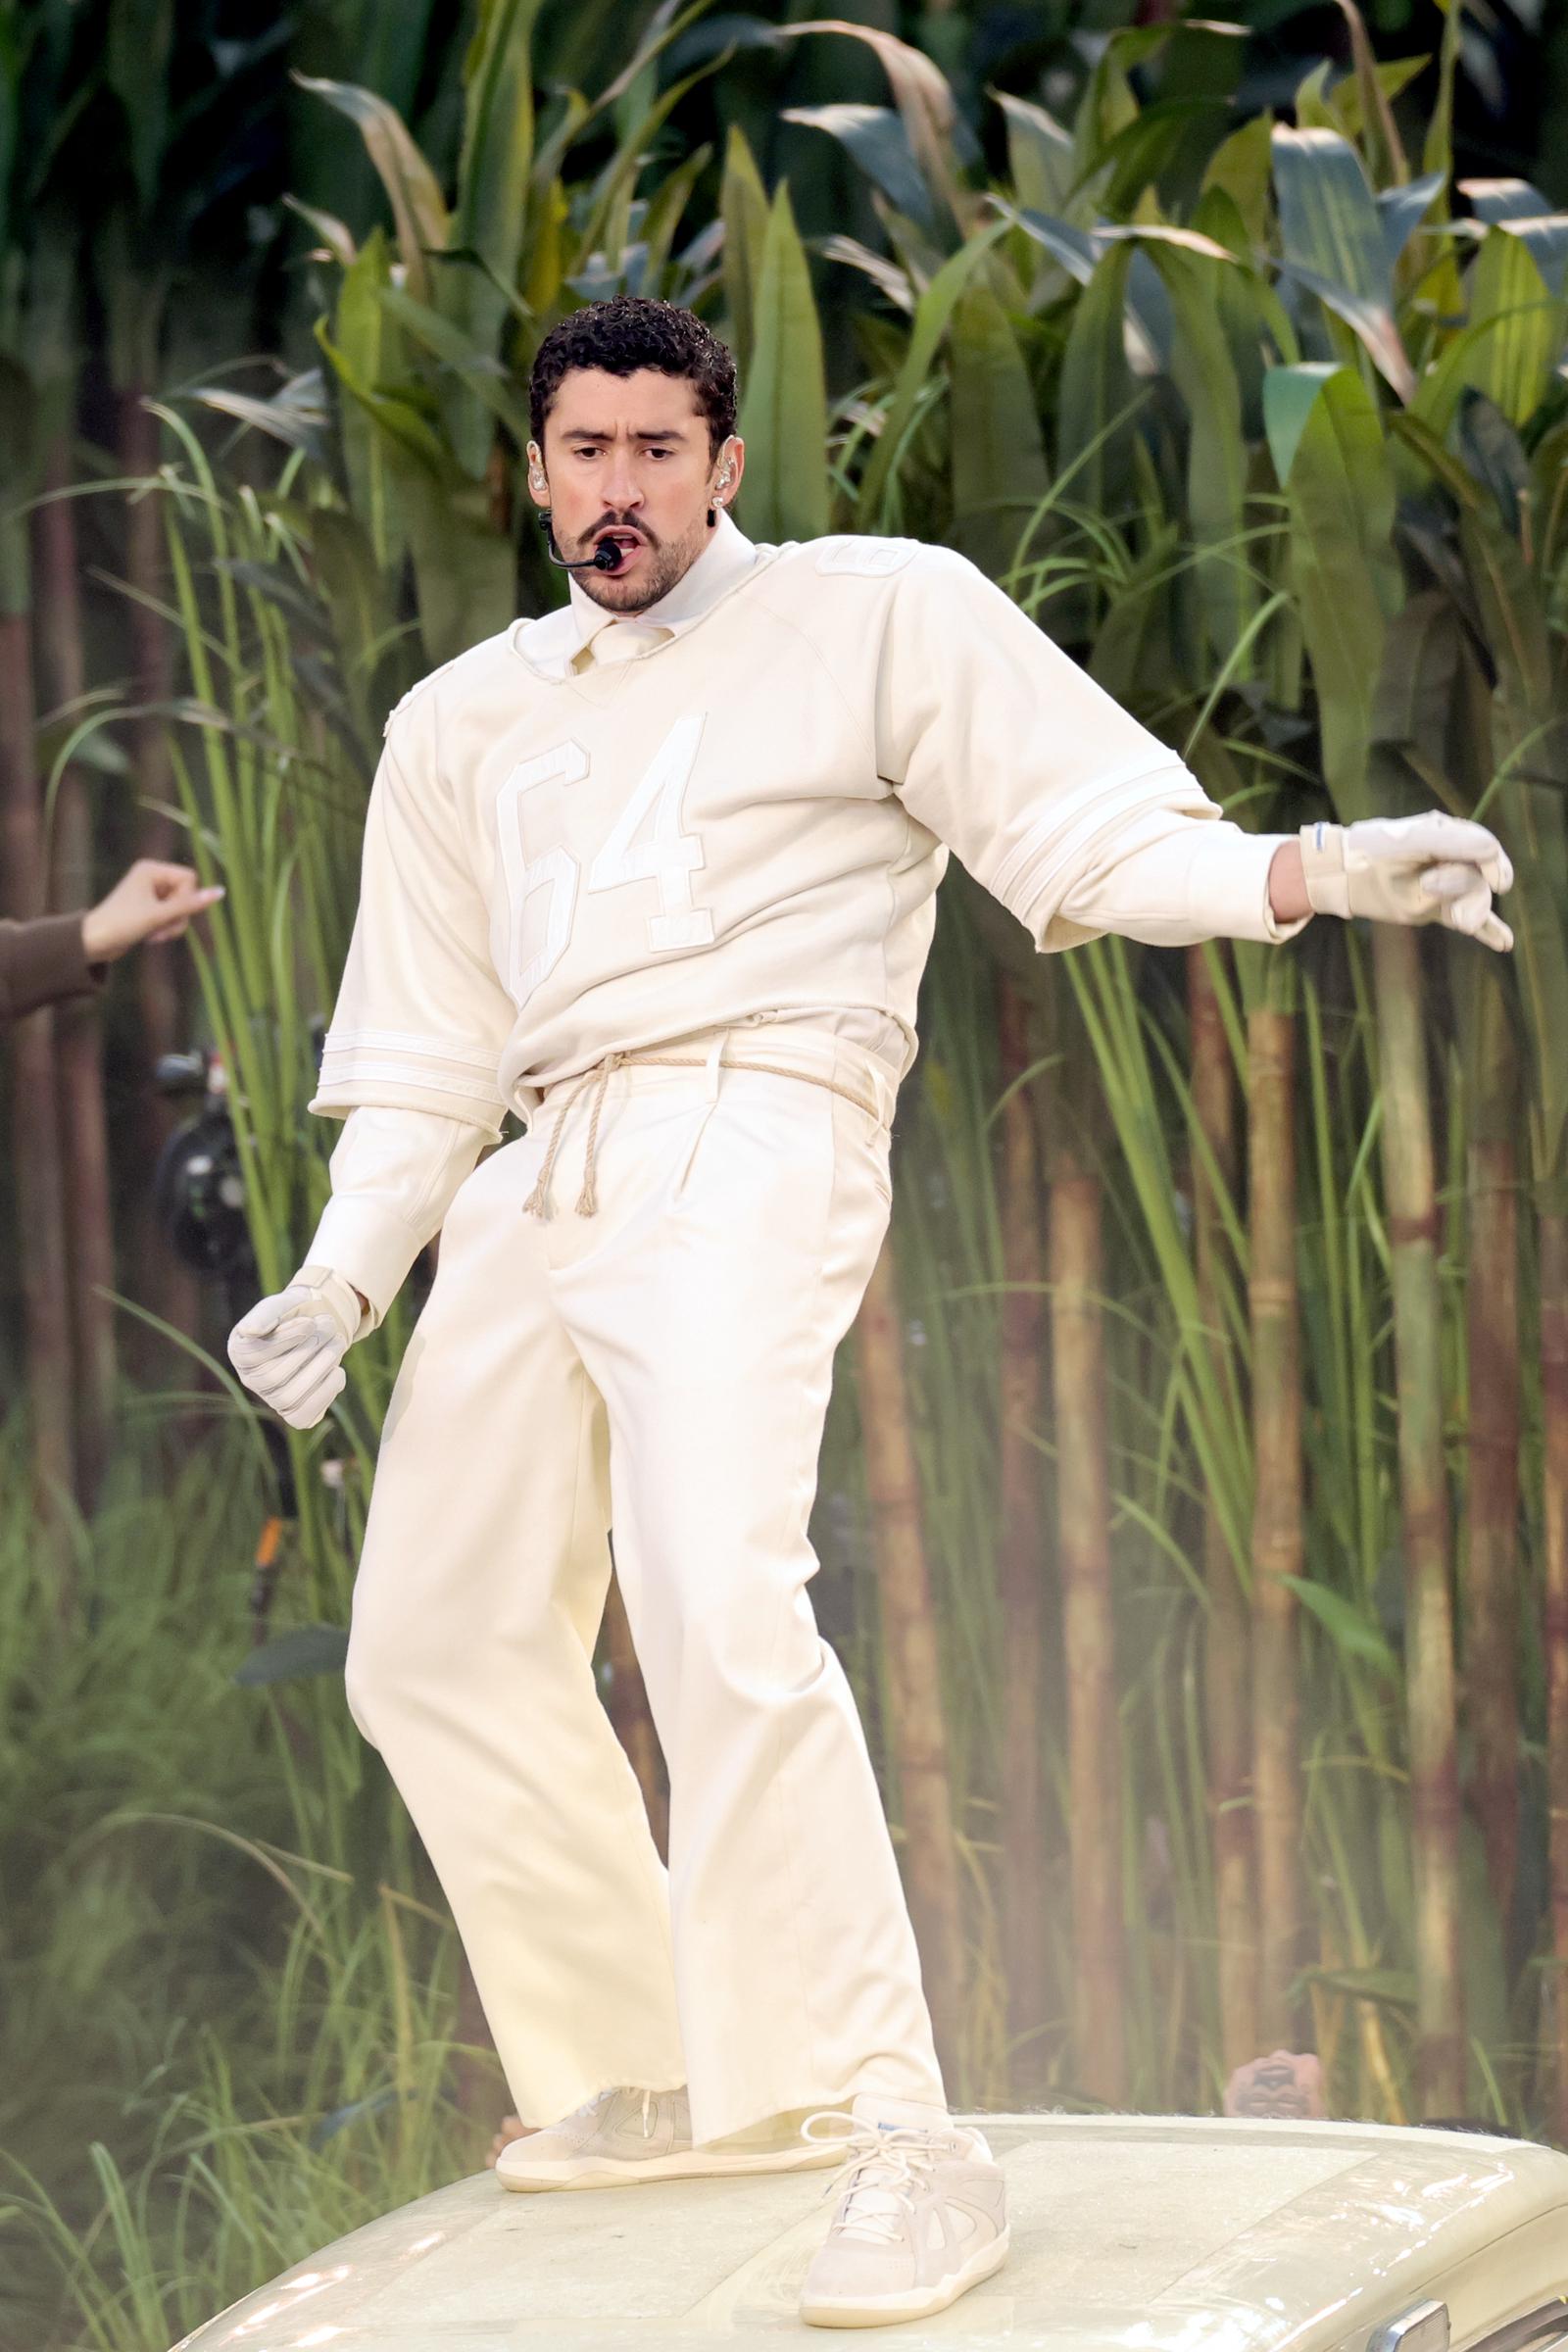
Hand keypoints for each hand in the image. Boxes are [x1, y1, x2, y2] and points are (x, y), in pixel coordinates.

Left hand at [80, 859, 224, 962]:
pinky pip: (172, 915)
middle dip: (178, 917)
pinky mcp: (149, 907)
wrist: (94, 942)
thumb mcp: (159, 915)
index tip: (168, 914)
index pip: (189, 879)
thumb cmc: (122, 924)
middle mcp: (151, 876)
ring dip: (173, 926)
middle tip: (160, 930)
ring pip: (181, 908)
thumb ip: (190, 904)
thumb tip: (220, 892)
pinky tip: (152, 936)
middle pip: (186, 895)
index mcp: (151, 869)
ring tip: (155, 936)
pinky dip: (166, 928)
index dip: (186, 900)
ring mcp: (151, 892)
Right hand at [226, 1264, 363, 1430]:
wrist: (318, 1325)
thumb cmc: (295, 1313)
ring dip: (320, 1368)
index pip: (253, 1355)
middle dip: (308, 1349)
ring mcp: (272, 1399)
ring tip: (338, 1342)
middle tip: (329, 1325)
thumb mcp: (282, 1304)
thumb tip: (249, 1330)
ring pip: (288, 1397)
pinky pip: (304, 1416)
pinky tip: (337, 1371)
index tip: (310, 1322)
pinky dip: (325, 1394)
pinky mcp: (294, 1413)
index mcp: (240, 1352)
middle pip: (273, 1377)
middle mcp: (251, 1379)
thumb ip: (265, 1313)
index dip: (285, 1340)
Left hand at [1298, 814, 1512, 951]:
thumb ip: (1452, 842)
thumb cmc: (1374, 851)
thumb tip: (1492, 850)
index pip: (1484, 848)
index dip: (1494, 865)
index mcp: (1448, 834)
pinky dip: (1489, 930)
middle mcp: (1451, 858)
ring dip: (1475, 913)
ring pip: (1475, 900)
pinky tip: (1504, 943)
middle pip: (1480, 878)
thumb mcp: (1411, 842)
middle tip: (1445, 904)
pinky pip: (1471, 919)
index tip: (1498, 882)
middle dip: (1470, 892)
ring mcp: (1446, 886)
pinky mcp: (1435, 909)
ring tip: (1462, 923)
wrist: (1342, 875)